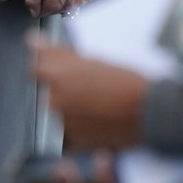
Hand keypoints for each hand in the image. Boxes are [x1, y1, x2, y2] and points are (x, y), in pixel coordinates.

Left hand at [28, 36, 149, 148]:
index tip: (56, 68)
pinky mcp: (75, 141)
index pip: (35, 69)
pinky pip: (71, 135)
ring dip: (73, 110)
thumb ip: (57, 53)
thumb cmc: (127, 81)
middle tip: (91, 89)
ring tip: (101, 105)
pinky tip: (100, 121)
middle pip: (49, 93)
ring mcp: (64, 122)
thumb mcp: (93, 59)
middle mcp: (55, 99)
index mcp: (56, 74)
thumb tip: (30, 41)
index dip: (47, 68)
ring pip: (61, 114)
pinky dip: (82, 129)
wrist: (151, 111)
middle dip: (64, 91)